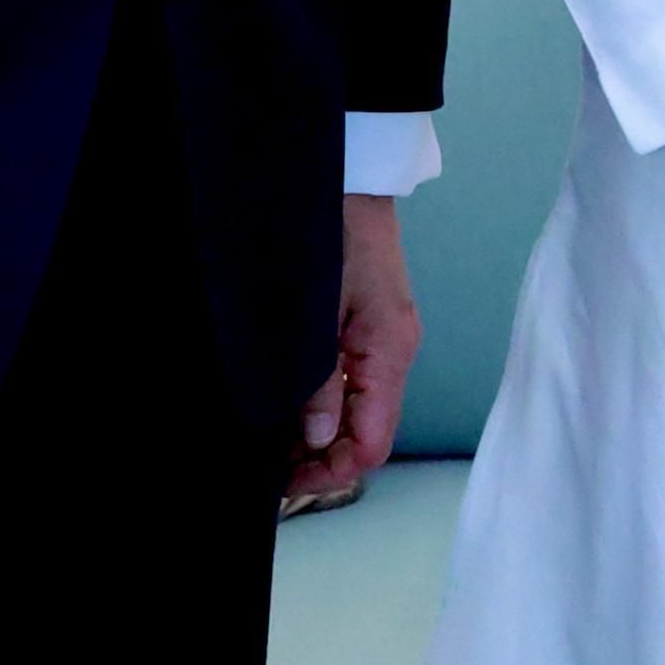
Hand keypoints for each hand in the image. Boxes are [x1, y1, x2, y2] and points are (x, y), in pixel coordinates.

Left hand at [286, 194, 420, 509]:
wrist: (351, 183)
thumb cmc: (334, 237)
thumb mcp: (319, 314)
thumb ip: (321, 379)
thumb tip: (319, 439)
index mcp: (389, 353)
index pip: (372, 443)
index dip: (333, 472)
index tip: (286, 482)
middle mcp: (394, 354)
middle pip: (368, 435)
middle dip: (323, 461)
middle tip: (270, 469)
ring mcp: (384, 342)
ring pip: (360, 414)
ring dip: (322, 437)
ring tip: (273, 444)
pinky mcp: (371, 330)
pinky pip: (355, 386)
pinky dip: (327, 408)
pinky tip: (292, 410)